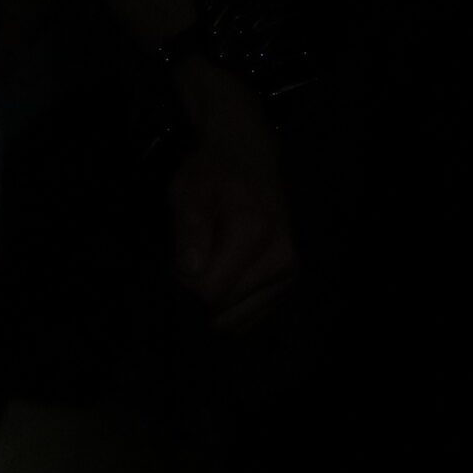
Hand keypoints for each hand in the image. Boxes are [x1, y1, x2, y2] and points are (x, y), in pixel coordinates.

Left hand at [164, 57, 298, 325]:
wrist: (249, 155)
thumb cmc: (213, 170)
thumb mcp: (188, 189)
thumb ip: (189, 229)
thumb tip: (191, 272)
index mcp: (254, 232)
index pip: (210, 291)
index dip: (187, 281)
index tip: (183, 257)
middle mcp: (281, 257)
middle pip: (224, 309)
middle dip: (201, 292)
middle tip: (196, 258)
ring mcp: (289, 272)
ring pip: (238, 317)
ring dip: (217, 299)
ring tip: (213, 262)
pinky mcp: (289, 281)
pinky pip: (253, 315)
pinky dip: (233, 305)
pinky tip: (227, 276)